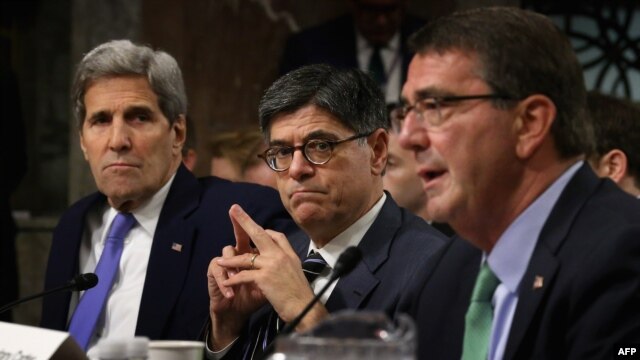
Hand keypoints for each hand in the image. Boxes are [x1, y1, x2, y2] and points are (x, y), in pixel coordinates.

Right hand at [207, 207, 266, 348]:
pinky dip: (225, 283)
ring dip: (233, 266)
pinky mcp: (215, 273)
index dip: (257, 228)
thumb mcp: (267, 284)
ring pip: (227, 250)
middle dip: (238, 223)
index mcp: (254, 255)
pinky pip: (218, 270)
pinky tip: (230, 294)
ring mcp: (226, 262)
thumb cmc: (253, 297)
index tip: (265, 220)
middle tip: (234, 210)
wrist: (237, 314)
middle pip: (239, 235)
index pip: (256, 238)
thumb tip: (287, 260)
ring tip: (235, 281)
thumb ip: (273, 270)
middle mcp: (239, 255)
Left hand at [216, 204, 317, 323]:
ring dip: (231, 261)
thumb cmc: (300, 294)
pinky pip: (243, 275)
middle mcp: (280, 255)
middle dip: (245, 221)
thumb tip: (279, 258)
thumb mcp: (296, 272)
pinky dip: (233, 280)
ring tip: (219, 262)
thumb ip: (286, 262)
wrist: (304, 308)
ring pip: (246, 257)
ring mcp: (272, 265)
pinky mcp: (264, 278)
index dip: (265, 231)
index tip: (258, 230)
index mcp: (289, 254)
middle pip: (260, 234)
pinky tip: (226, 284)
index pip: (276, 235)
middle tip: (233, 209)